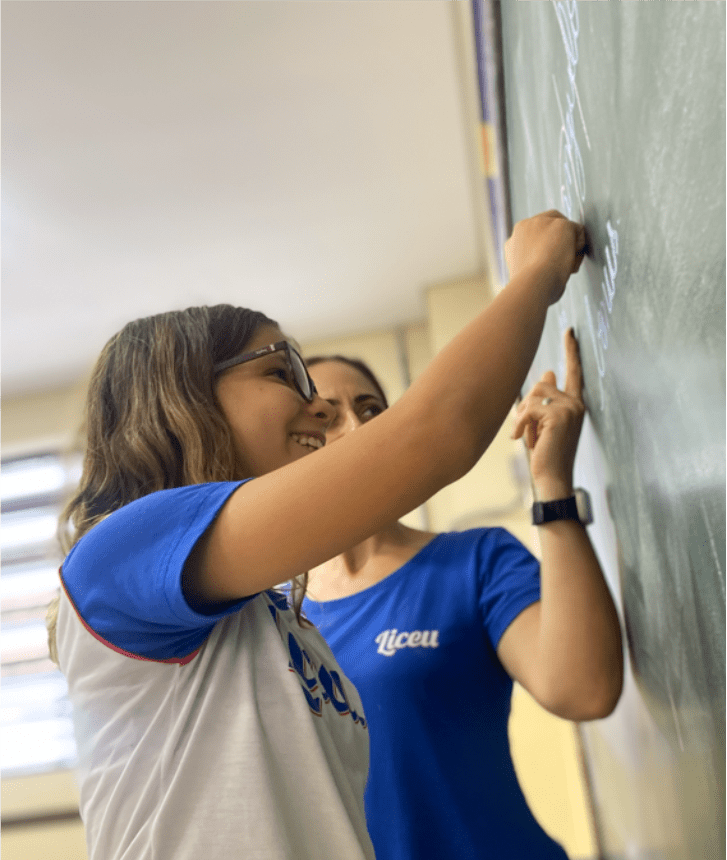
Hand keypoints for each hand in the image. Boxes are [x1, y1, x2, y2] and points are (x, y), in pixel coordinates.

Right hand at [505, 211, 586, 304]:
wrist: (532, 285)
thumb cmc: (530, 290)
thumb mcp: (525, 276)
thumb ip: (532, 265)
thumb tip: (550, 269)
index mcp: (512, 242)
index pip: (534, 235)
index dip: (546, 246)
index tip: (552, 261)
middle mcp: (523, 227)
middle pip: (550, 226)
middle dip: (559, 241)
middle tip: (562, 264)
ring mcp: (542, 222)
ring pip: (565, 229)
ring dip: (569, 246)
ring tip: (564, 268)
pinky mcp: (560, 224)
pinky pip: (578, 231)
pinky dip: (579, 247)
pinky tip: (571, 262)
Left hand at [511, 328, 585, 499]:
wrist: (552, 478)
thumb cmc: (546, 453)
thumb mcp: (544, 423)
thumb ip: (547, 399)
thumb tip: (548, 372)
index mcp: (575, 404)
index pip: (574, 372)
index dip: (571, 350)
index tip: (570, 331)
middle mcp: (576, 403)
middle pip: (541, 382)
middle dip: (526, 404)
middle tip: (525, 429)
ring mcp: (570, 409)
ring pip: (534, 394)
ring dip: (523, 416)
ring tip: (527, 436)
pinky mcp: (559, 416)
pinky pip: (529, 408)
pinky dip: (520, 425)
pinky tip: (521, 440)